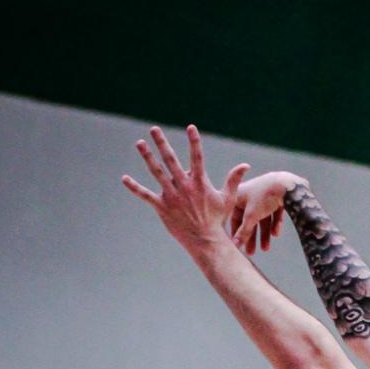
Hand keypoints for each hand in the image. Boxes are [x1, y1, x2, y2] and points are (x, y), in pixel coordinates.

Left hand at [123, 124, 248, 258]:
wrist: (206, 241)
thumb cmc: (217, 220)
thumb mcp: (227, 198)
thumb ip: (233, 179)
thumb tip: (245, 165)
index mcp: (199, 183)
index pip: (197, 157)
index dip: (194, 141)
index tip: (190, 127)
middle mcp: (184, 186)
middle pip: (171, 160)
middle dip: (162, 143)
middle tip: (154, 128)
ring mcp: (171, 196)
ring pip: (157, 172)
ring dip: (147, 157)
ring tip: (140, 143)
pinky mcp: (162, 208)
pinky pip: (146, 195)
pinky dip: (134, 187)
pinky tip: (124, 179)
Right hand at [229, 169, 303, 253]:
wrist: (287, 185)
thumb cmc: (264, 197)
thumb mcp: (251, 216)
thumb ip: (244, 232)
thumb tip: (235, 246)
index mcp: (239, 195)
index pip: (236, 217)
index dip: (237, 232)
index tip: (239, 246)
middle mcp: (250, 195)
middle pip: (250, 220)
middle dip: (252, 237)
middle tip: (251, 253)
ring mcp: (264, 196)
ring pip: (262, 219)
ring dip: (264, 234)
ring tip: (266, 249)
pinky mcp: (277, 198)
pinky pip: (273, 214)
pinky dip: (274, 224)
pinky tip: (276, 234)